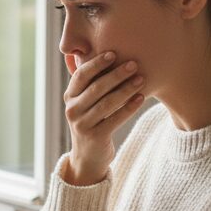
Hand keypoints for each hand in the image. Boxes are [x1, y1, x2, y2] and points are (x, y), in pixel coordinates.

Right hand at [62, 51, 144, 184]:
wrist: (88, 157)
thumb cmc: (91, 121)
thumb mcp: (84, 102)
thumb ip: (88, 82)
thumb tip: (99, 54)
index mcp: (69, 97)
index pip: (81, 75)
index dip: (96, 63)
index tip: (113, 53)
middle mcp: (72, 110)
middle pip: (96, 88)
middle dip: (116, 74)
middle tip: (134, 64)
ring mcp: (82, 125)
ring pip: (107, 103)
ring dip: (126, 90)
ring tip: (141, 79)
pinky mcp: (95, 137)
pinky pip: (115, 119)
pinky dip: (129, 108)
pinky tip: (141, 98)